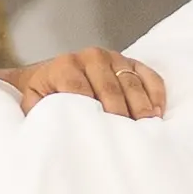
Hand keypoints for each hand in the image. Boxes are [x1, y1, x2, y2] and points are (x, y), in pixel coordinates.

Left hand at [11, 45, 169, 119]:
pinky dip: (156, 94)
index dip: (92, 113)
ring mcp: (114, 57)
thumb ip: (39, 111)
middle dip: (120, 113)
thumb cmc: (46, 93)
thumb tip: (55, 128)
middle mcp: (91, 57)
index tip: (102, 133)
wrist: (52, 73)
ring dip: (141, 106)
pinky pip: (149, 75)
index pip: (81, 90)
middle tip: (128, 136)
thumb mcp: (34, 101)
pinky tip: (157, 112)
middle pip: (110, 87)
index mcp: (65, 66)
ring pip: (131, 82)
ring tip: (147, 127)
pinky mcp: (131, 61)